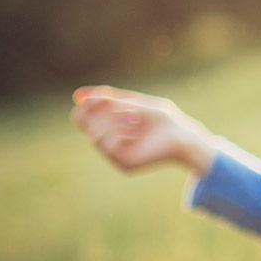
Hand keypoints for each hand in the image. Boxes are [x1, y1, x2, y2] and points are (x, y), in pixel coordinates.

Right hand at [70, 86, 215, 175]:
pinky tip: (134, 133)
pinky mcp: (123, 164)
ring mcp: (114, 154)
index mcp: (108, 126)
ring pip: (94, 136)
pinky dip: (119, 135)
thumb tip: (78, 95)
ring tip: (135, 117)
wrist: (183, 134)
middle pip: (83, 124)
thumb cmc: (161, 118)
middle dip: (101, 111)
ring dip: (113, 121)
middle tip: (123, 105)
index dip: (86, 105)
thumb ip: (108, 99)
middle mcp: (107, 140)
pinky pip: (107, 148)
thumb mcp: (133, 102)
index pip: (80, 116)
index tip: (103, 96)